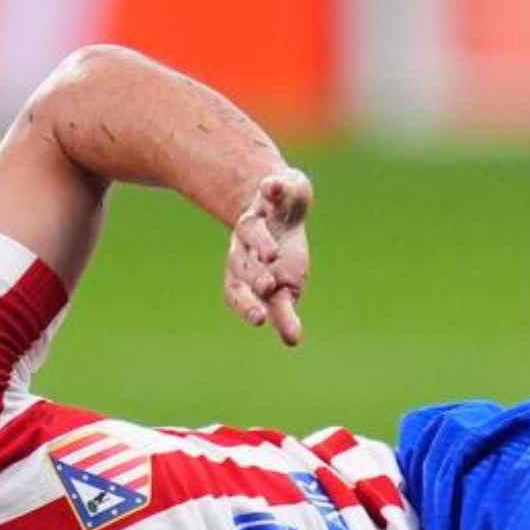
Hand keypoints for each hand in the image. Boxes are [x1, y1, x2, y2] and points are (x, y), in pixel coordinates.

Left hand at [223, 168, 311, 345]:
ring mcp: (257, 218)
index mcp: (248, 272)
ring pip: (250, 229)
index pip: (237, 291)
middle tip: (268, 287)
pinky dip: (272, 187)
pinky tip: (273, 187)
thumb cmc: (282, 256)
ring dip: (259, 241)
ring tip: (272, 253)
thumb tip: (293, 342)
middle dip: (253, 275)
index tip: (259, 319)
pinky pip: (271, 188)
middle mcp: (245, 247)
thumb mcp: (284, 286)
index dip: (245, 304)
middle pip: (241, 263)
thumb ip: (285, 313)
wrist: (276, 206)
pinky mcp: (272, 192)